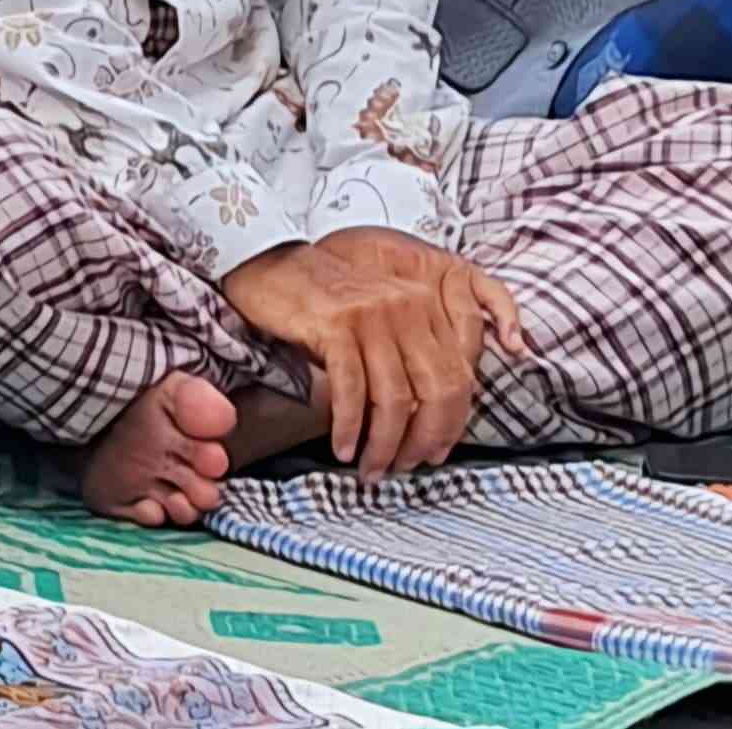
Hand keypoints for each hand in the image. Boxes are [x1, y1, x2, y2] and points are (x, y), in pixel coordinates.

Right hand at [218, 227, 526, 472]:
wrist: (272, 264)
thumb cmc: (324, 302)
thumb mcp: (379, 319)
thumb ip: (407, 355)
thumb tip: (425, 423)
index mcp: (424, 306)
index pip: (459, 376)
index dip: (451, 424)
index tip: (434, 453)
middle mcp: (406, 306)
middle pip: (436, 391)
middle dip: (422, 441)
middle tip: (402, 468)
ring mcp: (371, 314)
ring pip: (394, 399)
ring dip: (383, 445)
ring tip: (369, 467)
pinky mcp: (335, 324)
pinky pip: (352, 391)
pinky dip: (350, 427)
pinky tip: (343, 447)